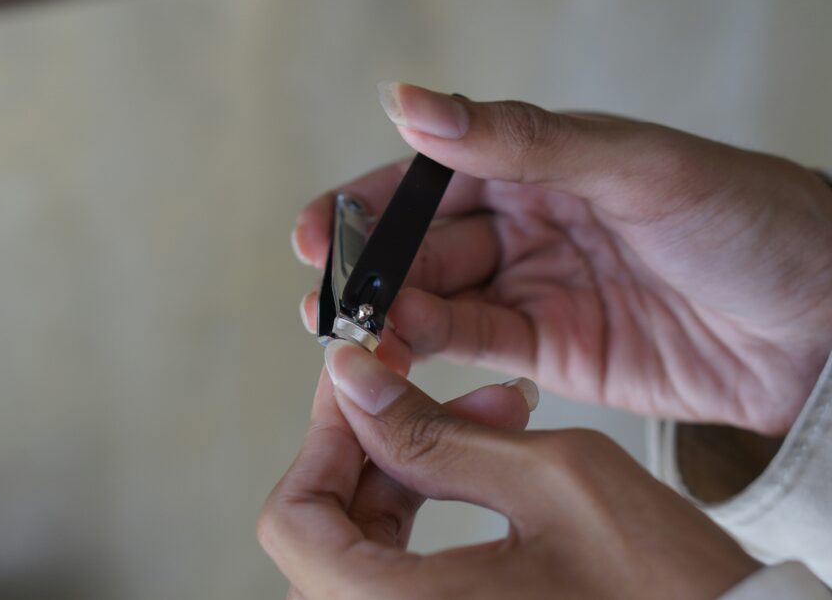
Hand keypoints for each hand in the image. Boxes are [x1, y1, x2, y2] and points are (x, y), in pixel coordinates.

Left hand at [258, 342, 759, 599]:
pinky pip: (403, 572)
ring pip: (364, 545)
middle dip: (375, 445)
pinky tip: (488, 460)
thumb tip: (353, 382)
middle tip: (426, 388)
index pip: (293, 522)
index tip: (360, 387)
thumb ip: (433, 432)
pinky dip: (431, 510)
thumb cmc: (668, 590)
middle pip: (325, 529)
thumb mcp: (549, 480)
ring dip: (411, 469)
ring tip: (487, 415)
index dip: (322, 440)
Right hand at [294, 83, 831, 433]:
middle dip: (369, 272)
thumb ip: (520, 141)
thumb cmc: (747, 220)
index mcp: (540, 162)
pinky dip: (433, 355)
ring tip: (349, 337)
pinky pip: (476, 351)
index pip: (430, 178)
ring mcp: (537, 290)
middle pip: (424, 247)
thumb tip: (409, 100)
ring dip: (390, 319)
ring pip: (439, 302)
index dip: (367, 204)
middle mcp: (528, 224)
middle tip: (322, 300)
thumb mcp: (634, 164)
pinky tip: (399, 358)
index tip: (316, 231)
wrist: (824, 323)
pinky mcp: (552, 352)